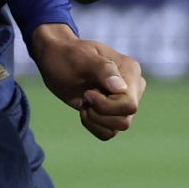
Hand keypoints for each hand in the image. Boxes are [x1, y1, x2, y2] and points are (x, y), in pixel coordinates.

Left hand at [29, 23, 143, 140]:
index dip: (105, 105)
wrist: (56, 59)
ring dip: (95, 119)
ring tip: (84, 102)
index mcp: (130, 71)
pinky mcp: (113, 113)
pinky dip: (93, 126)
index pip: (129, 104)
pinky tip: (85, 109)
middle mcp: (132, 88)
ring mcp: (124, 102)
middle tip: (85, 96)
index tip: (88, 93)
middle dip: (99, 113)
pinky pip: (109, 133)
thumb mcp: (82, 57)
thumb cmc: (67, 54)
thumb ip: (103, 69)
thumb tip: (121, 88)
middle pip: (125, 120)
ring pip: (118, 128)